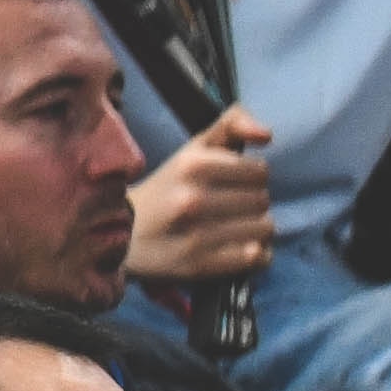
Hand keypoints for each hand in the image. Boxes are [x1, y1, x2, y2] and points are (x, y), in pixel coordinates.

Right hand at [128, 111, 276, 289]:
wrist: (123, 234)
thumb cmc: (167, 189)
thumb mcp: (192, 149)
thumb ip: (230, 126)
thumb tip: (267, 134)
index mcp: (192, 165)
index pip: (260, 171)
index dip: (250, 178)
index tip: (231, 184)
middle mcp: (193, 198)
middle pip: (263, 200)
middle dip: (251, 203)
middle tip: (228, 209)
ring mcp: (197, 234)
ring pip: (265, 228)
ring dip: (255, 229)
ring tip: (232, 229)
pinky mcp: (201, 264)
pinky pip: (258, 256)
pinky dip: (255, 254)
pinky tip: (235, 249)